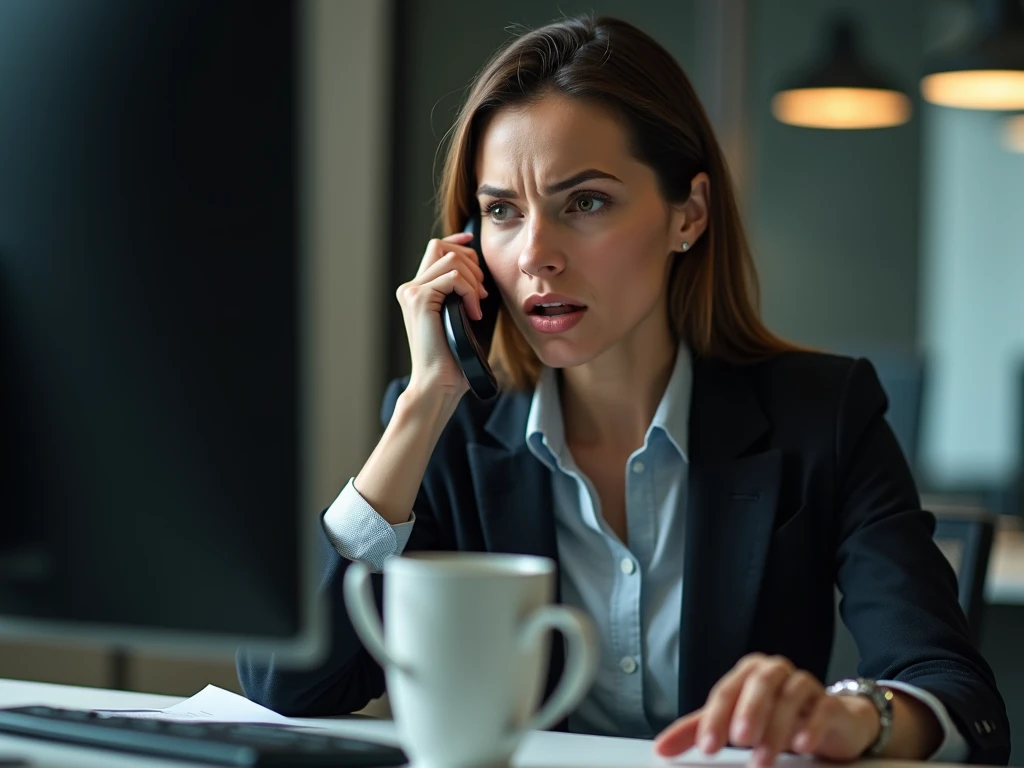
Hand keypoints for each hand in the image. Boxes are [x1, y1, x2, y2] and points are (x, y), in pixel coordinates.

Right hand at [396, 231, 490, 398]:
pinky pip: (454, 277)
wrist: (438, 383)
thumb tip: (481, 273)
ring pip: (451, 259)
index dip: (457, 241)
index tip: (473, 241)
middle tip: (481, 293)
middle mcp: (411, 288)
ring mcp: (412, 292)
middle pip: (443, 247)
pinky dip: (470, 291)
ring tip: (477, 305)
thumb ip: (464, 293)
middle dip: (471, 263)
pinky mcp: (420, 299)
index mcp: (418, 291)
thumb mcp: (462, 318)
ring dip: (473, 279)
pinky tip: (473, 313)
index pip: (436, 249)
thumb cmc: (454, 359)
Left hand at [654, 654, 879, 766]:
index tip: (707, 746)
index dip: (715, 718)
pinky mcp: (831, 703)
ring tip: (763, 759)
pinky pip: (823, 707)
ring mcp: (804, 685)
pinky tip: (802, 745)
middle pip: (759, 684)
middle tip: (739, 740)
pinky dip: (811, 725)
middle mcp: (775, 672)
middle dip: (748, 711)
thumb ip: (698, 732)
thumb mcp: (733, 722)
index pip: (726, 692)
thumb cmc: (774, 718)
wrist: (830, 720)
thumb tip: (661, 748)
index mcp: (747, 673)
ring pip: (790, 696)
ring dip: (776, 728)